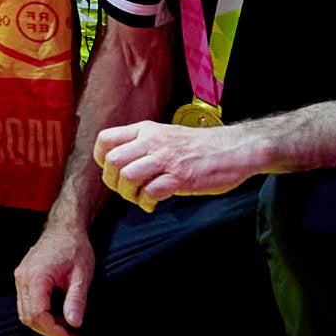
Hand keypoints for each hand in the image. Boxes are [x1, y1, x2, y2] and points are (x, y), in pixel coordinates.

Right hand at [11, 216, 99, 335]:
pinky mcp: (23, 278)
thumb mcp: (82, 275)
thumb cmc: (75, 248)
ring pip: (25, 312)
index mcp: (36, 277)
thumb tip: (74, 324)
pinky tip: (57, 317)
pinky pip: (26, 304)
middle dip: (50, 332)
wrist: (64, 228)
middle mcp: (22, 278)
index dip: (54, 331)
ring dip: (45, 325)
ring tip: (66, 330)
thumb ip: (76, 300)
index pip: (38, 314)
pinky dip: (40, 315)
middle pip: (28, 317)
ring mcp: (20, 278)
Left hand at [90, 114, 257, 209]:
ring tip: (139, 198)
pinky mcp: (180, 178)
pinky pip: (150, 192)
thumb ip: (145, 145)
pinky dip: (146, 202)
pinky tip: (152, 204)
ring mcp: (166, 159)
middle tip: (125, 190)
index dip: (101, 158)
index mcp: (146, 130)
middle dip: (112, 181)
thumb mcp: (167, 135)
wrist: (235, 149)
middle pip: (112, 160)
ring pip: (127, 176)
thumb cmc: (201, 146)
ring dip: (128, 193)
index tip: (111, 171)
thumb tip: (123, 165)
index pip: (106, 139)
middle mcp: (152, 142)